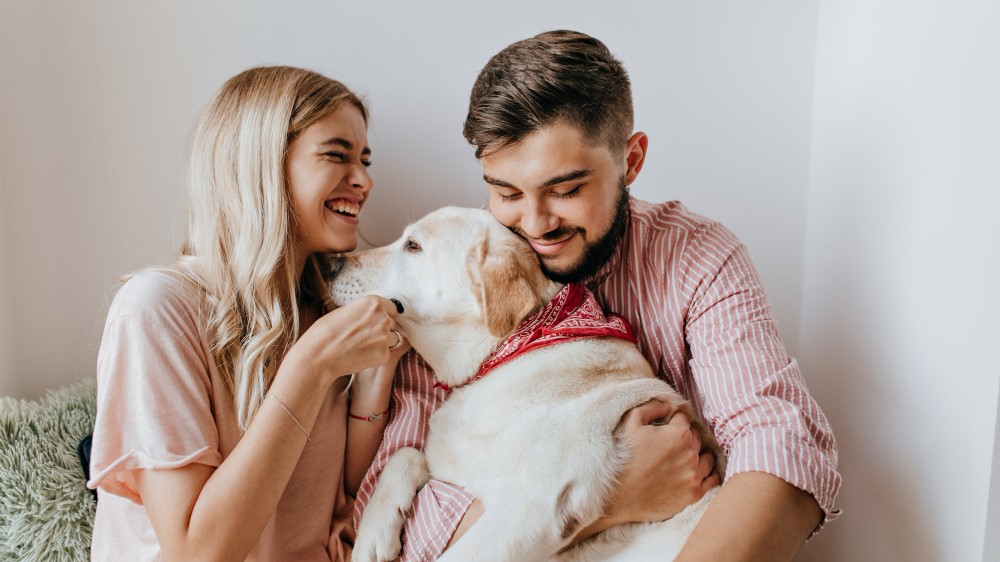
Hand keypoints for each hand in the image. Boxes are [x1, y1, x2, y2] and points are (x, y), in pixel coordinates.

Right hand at [289, 295, 401, 382]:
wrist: (320, 355)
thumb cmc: (325, 332)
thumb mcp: (344, 311)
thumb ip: (362, 311)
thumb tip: (368, 314)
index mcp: (373, 303)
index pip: (392, 308)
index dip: (385, 315)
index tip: (376, 321)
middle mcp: (383, 318)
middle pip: (392, 323)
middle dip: (382, 329)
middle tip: (364, 336)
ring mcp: (385, 337)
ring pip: (392, 339)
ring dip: (382, 342)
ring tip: (362, 346)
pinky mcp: (384, 354)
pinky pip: (386, 353)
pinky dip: (377, 355)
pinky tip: (361, 355)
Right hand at [604, 399, 719, 524]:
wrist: (616, 495)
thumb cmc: (622, 457)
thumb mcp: (630, 422)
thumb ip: (652, 407)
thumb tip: (667, 404)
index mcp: (679, 435)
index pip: (684, 421)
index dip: (673, 423)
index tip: (664, 430)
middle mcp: (691, 455)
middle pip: (696, 439)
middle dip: (685, 439)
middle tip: (670, 445)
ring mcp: (694, 476)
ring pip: (706, 459)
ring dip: (697, 456)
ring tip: (684, 459)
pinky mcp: (693, 495)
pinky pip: (712, 481)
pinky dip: (708, 474)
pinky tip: (699, 473)